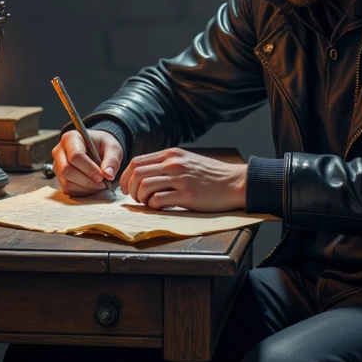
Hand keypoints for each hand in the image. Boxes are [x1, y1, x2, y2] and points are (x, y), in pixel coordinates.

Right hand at [52, 129, 124, 196]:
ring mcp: (57, 165)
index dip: (89, 169)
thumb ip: (112, 160)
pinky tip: (93, 186)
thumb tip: (108, 175)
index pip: (75, 156)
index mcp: (71, 138)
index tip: (102, 176)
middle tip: (103, 182)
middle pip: (67, 170)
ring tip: (99, 184)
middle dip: (87, 180)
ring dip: (86, 187)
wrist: (97, 149)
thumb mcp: (113, 148)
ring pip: (67, 182)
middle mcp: (59, 151)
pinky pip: (68, 189)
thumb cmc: (103, 146)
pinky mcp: (60, 178)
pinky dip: (82, 192)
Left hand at [121, 149, 247, 211]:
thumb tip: (144, 175)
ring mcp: (180, 179)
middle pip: (136, 174)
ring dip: (140, 198)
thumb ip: (167, 164)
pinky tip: (159, 207)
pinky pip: (158, 200)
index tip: (127, 187)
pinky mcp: (187, 195)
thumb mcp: (187, 160)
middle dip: (130, 189)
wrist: (234, 182)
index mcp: (171, 154)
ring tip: (148, 203)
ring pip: (144, 186)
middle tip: (136, 198)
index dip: (126, 176)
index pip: (137, 162)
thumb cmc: (211, 175)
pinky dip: (153, 206)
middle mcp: (173, 164)